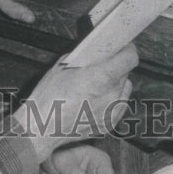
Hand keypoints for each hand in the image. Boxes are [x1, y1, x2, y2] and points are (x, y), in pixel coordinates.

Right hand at [14, 44, 137, 161]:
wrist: (42, 127)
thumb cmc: (49, 98)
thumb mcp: (62, 67)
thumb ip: (83, 58)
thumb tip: (92, 53)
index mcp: (100, 78)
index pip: (130, 59)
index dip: (127, 50)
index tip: (123, 47)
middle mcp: (111, 95)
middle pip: (125, 72)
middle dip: (116, 66)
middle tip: (102, 64)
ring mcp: (112, 111)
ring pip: (124, 88)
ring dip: (115, 82)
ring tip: (98, 83)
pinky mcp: (110, 123)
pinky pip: (119, 104)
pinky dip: (112, 98)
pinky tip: (96, 98)